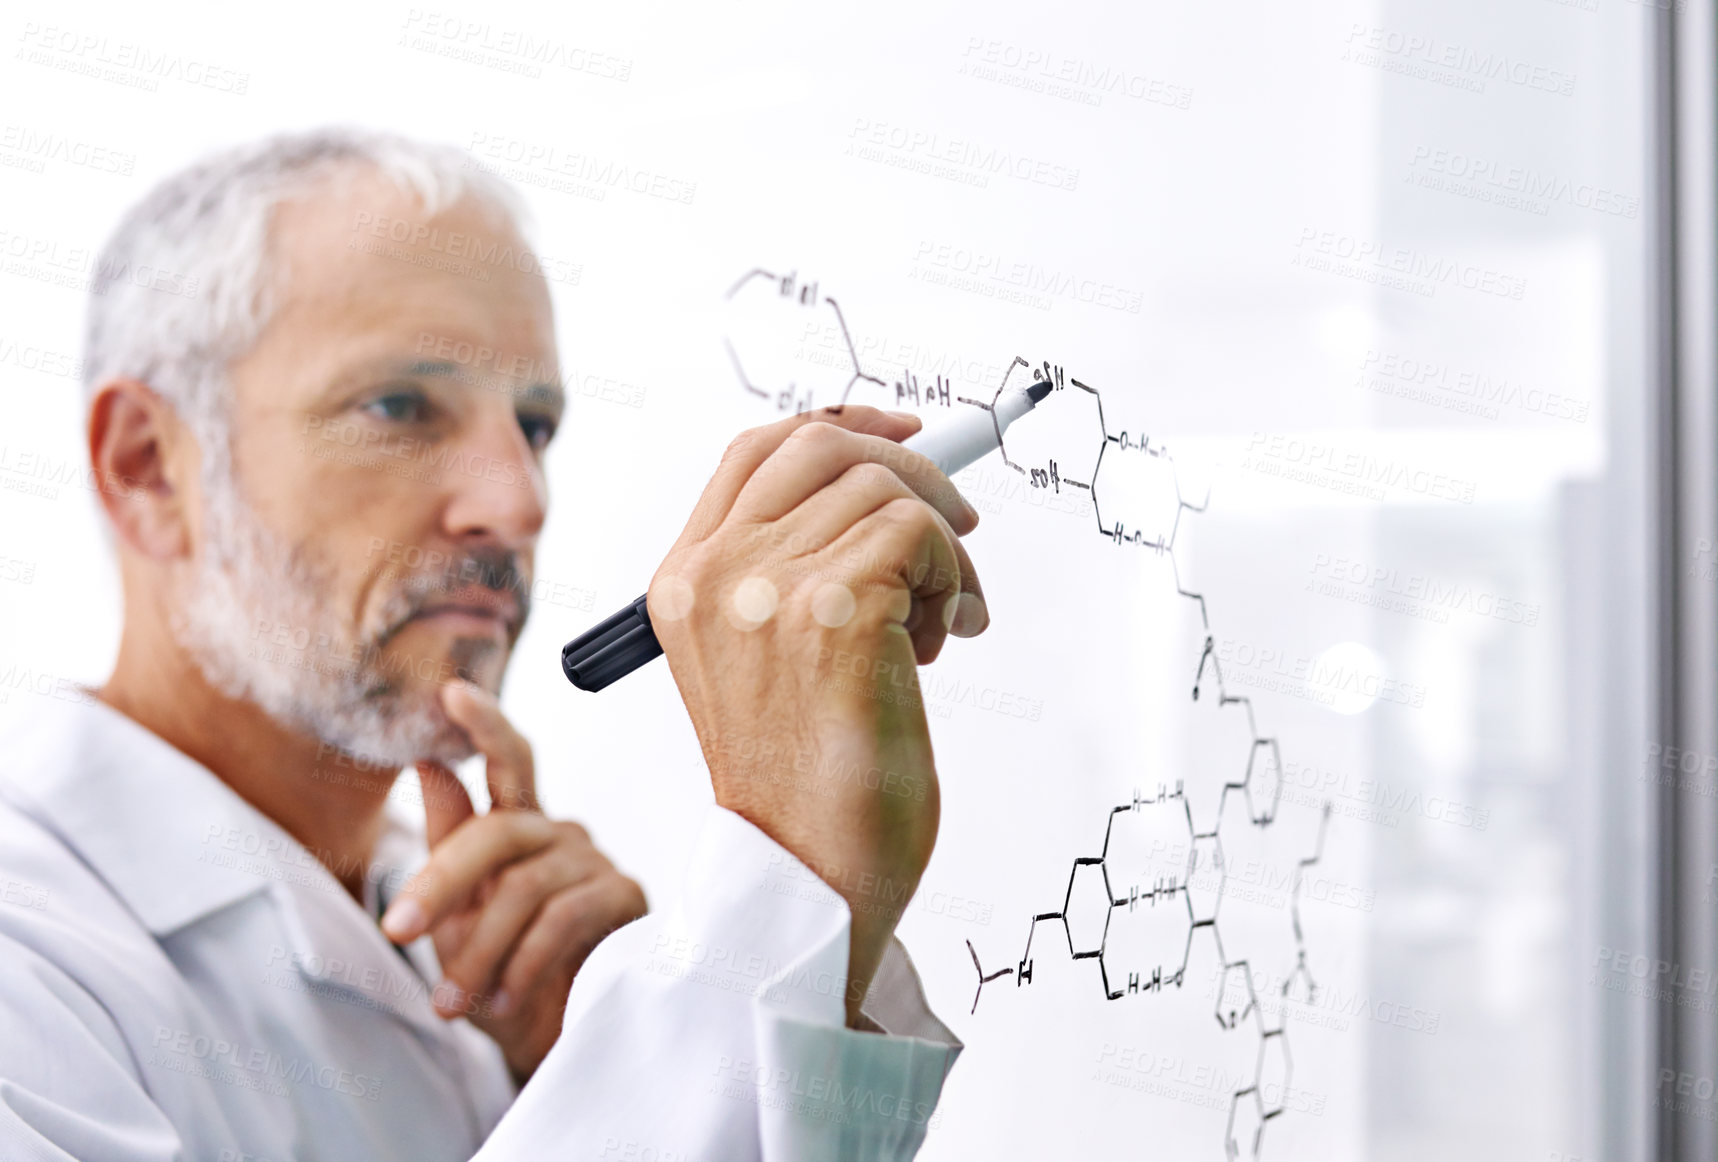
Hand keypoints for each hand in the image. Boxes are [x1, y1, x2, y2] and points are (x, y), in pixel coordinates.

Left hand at [380, 682, 648, 1082]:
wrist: (554, 1044)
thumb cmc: (503, 978)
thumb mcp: (459, 919)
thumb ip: (449, 845)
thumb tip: (428, 764)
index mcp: (518, 829)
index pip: (506, 762)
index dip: (484, 724)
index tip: (452, 692)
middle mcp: (558, 834)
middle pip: (496, 833)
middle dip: (440, 882)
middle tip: (399, 929)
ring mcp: (595, 862)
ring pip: (523, 887)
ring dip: (480, 951)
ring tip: (455, 1001)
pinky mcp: (624, 897)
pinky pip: (562, 918)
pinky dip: (523, 964)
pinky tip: (505, 997)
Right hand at [647, 405, 988, 1024]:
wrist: (807, 879)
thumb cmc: (803, 779)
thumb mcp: (765, 656)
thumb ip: (791, 570)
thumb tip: (883, 481)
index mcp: (683, 582)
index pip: (757, 450)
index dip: (840, 427)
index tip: (904, 436)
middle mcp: (711, 576)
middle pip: (824, 446)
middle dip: (910, 473)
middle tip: (953, 529)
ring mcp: (765, 590)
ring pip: (886, 491)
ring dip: (941, 548)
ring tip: (938, 620)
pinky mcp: (833, 612)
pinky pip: (921, 534)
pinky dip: (955, 576)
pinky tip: (947, 636)